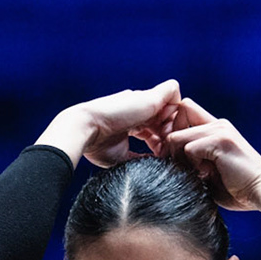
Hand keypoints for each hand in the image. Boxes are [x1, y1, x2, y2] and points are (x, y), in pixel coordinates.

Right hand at [36, 81, 182, 168]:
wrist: (84, 128)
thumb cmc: (96, 145)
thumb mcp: (123, 156)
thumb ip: (139, 158)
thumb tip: (154, 167)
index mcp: (130, 121)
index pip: (153, 130)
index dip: (159, 144)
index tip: (155, 157)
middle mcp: (138, 108)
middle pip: (165, 120)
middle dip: (168, 136)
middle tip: (162, 152)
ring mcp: (144, 100)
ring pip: (172, 107)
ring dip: (172, 127)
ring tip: (164, 144)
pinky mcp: (151, 97)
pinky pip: (174, 92)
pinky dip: (175, 109)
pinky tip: (167, 128)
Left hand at [164, 98, 260, 216]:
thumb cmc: (237, 189)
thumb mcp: (210, 171)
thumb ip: (192, 160)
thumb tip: (166, 159)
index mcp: (216, 128)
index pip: (184, 111)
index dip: (173, 130)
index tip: (174, 155)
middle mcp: (218, 124)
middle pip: (177, 119)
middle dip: (170, 144)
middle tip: (181, 167)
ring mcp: (220, 130)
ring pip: (177, 136)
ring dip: (179, 158)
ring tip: (195, 173)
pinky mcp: (221, 141)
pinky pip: (188, 148)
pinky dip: (191, 165)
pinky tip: (205, 176)